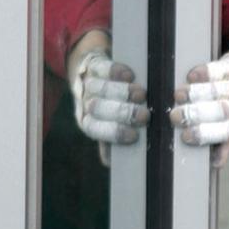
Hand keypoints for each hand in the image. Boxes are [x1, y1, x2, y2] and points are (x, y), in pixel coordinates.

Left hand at [68, 32, 150, 164]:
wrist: (92, 70)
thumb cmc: (108, 104)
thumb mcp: (106, 124)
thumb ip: (110, 141)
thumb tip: (112, 164)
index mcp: (87, 122)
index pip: (94, 129)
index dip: (113, 133)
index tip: (135, 136)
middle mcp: (84, 103)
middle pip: (96, 108)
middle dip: (121, 113)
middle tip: (144, 116)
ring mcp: (87, 82)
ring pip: (99, 87)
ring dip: (122, 93)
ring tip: (142, 95)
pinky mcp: (93, 64)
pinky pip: (101, 67)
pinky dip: (116, 71)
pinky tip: (131, 76)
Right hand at [170, 32, 228, 166]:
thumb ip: (226, 140)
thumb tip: (214, 164)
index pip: (227, 131)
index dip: (205, 135)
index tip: (185, 136)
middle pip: (222, 110)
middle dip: (195, 114)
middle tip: (175, 116)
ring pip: (219, 89)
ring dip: (196, 93)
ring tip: (178, 96)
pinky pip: (222, 69)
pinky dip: (206, 72)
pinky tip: (192, 76)